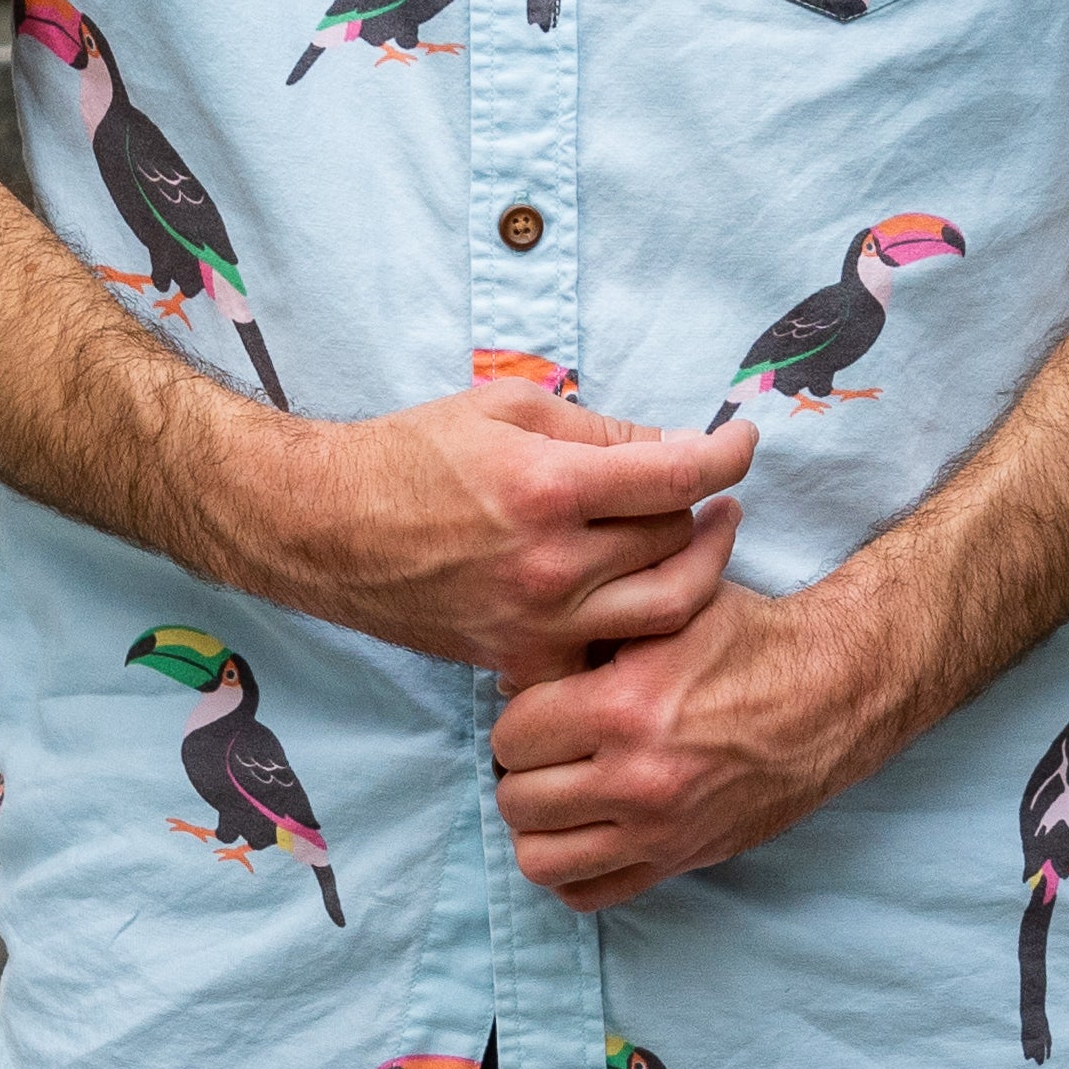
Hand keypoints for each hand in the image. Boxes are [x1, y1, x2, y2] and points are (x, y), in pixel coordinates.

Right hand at [240, 381, 758, 673]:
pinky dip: (635, 625)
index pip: (677, 474)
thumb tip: (676, 447)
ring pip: (665, 608)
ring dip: (692, 568)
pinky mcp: (519, 660)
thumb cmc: (411, 455)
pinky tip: (635, 593)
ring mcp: (538, 622)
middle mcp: (551, 564)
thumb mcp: (506, 408)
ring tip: (698, 537)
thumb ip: (600, 428)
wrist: (325, 529)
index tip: (743, 439)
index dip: (727, 453)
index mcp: (550, 487)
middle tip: (701, 485)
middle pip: (676, 540)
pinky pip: (610, 651)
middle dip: (699, 504)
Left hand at [487, 580, 908, 914]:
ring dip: (538, 824)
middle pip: (517, 799)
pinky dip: (574, 867)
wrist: (833, 693)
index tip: (540, 703)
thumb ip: (591, 628)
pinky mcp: (681, 860)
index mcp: (626, 708)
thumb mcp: (670, 606)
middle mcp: (637, 779)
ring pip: (539, 859)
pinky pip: (589, 893)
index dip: (518, 713)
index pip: (512, 735)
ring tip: (557, 792)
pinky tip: (589, 828)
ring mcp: (659, 830)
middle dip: (521, 769)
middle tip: (543, 748)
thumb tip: (511, 668)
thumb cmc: (748, 640)